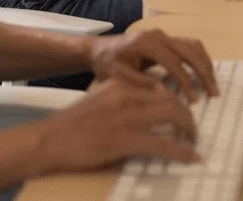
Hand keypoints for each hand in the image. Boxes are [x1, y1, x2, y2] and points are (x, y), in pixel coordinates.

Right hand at [34, 79, 199, 173]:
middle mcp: (126, 95)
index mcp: (120, 85)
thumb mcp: (99, 101)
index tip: (182, 111)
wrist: (50, 140)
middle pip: (170, 98)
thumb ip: (122, 101)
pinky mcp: (126, 140)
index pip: (158, 87)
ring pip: (172, 115)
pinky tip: (192, 158)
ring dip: (188, 128)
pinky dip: (182, 152)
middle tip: (191, 128)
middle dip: (186, 114)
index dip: (175, 100)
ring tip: (193, 140)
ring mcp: (127, 117)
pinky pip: (164, 145)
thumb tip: (148, 111)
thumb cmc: (72, 125)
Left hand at [88, 28, 218, 101]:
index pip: (173, 61)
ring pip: (193, 45)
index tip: (193, 99)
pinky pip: (189, 45)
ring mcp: (163, 35)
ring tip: (213, 86)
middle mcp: (157, 35)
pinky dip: (200, 58)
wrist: (99, 49)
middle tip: (214, 93)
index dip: (185, 80)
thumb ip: (141, 84)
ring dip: (205, 65)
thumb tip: (165, 94)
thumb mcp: (118, 77)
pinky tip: (204, 74)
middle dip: (203, 72)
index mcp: (145, 43)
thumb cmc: (107, 64)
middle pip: (189, 50)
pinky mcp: (166, 39)